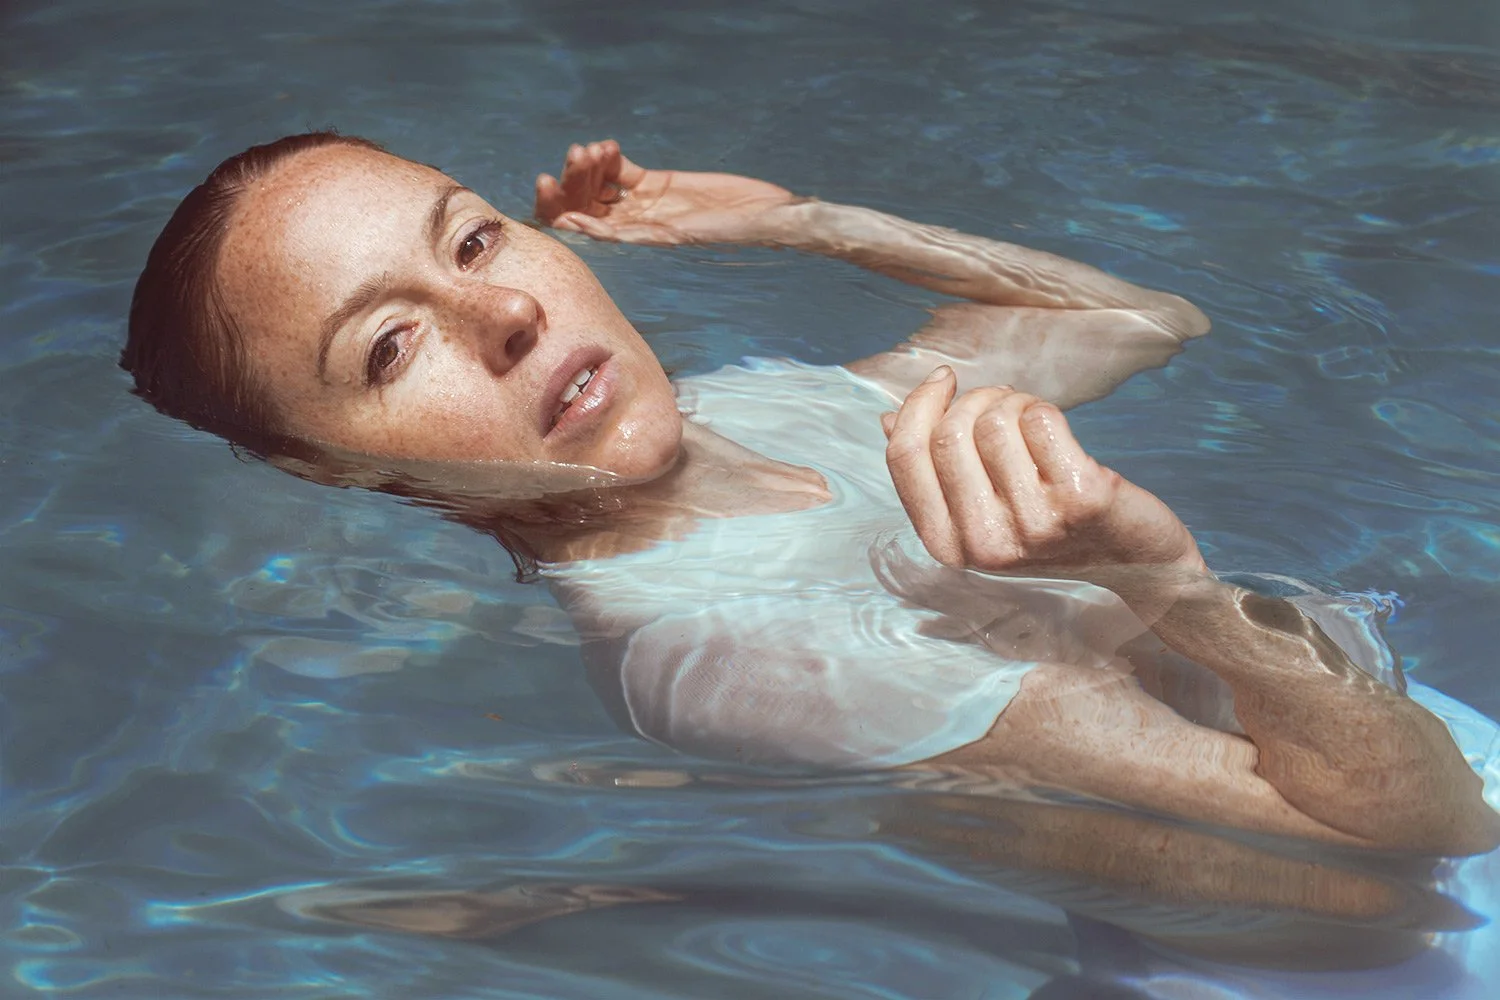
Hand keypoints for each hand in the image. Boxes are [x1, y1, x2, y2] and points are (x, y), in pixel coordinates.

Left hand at [533, 139, 798, 245]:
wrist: (766, 214)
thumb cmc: (735, 232)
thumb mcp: (687, 233)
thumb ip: (643, 233)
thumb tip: (590, 230)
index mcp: (639, 243)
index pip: (587, 231)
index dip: (562, 211)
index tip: (551, 185)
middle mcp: (636, 225)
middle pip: (585, 208)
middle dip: (571, 183)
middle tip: (572, 157)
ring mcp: (645, 204)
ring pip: (599, 187)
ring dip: (588, 167)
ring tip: (590, 149)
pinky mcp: (658, 183)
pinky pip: (621, 172)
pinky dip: (608, 158)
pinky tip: (608, 146)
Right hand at [881, 367, 1206, 577]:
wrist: (1138, 565)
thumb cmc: (1051, 530)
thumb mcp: (981, 514)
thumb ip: (934, 474)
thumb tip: (887, 420)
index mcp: (948, 547)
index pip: (906, 457)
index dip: (918, 405)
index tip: (943, 379)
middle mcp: (985, 543)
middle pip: (950, 432)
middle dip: (975, 400)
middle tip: (1003, 404)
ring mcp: (1034, 524)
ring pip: (996, 420)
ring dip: (1014, 402)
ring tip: (1032, 420)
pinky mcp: (1079, 499)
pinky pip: (1041, 419)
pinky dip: (1045, 410)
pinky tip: (1057, 432)